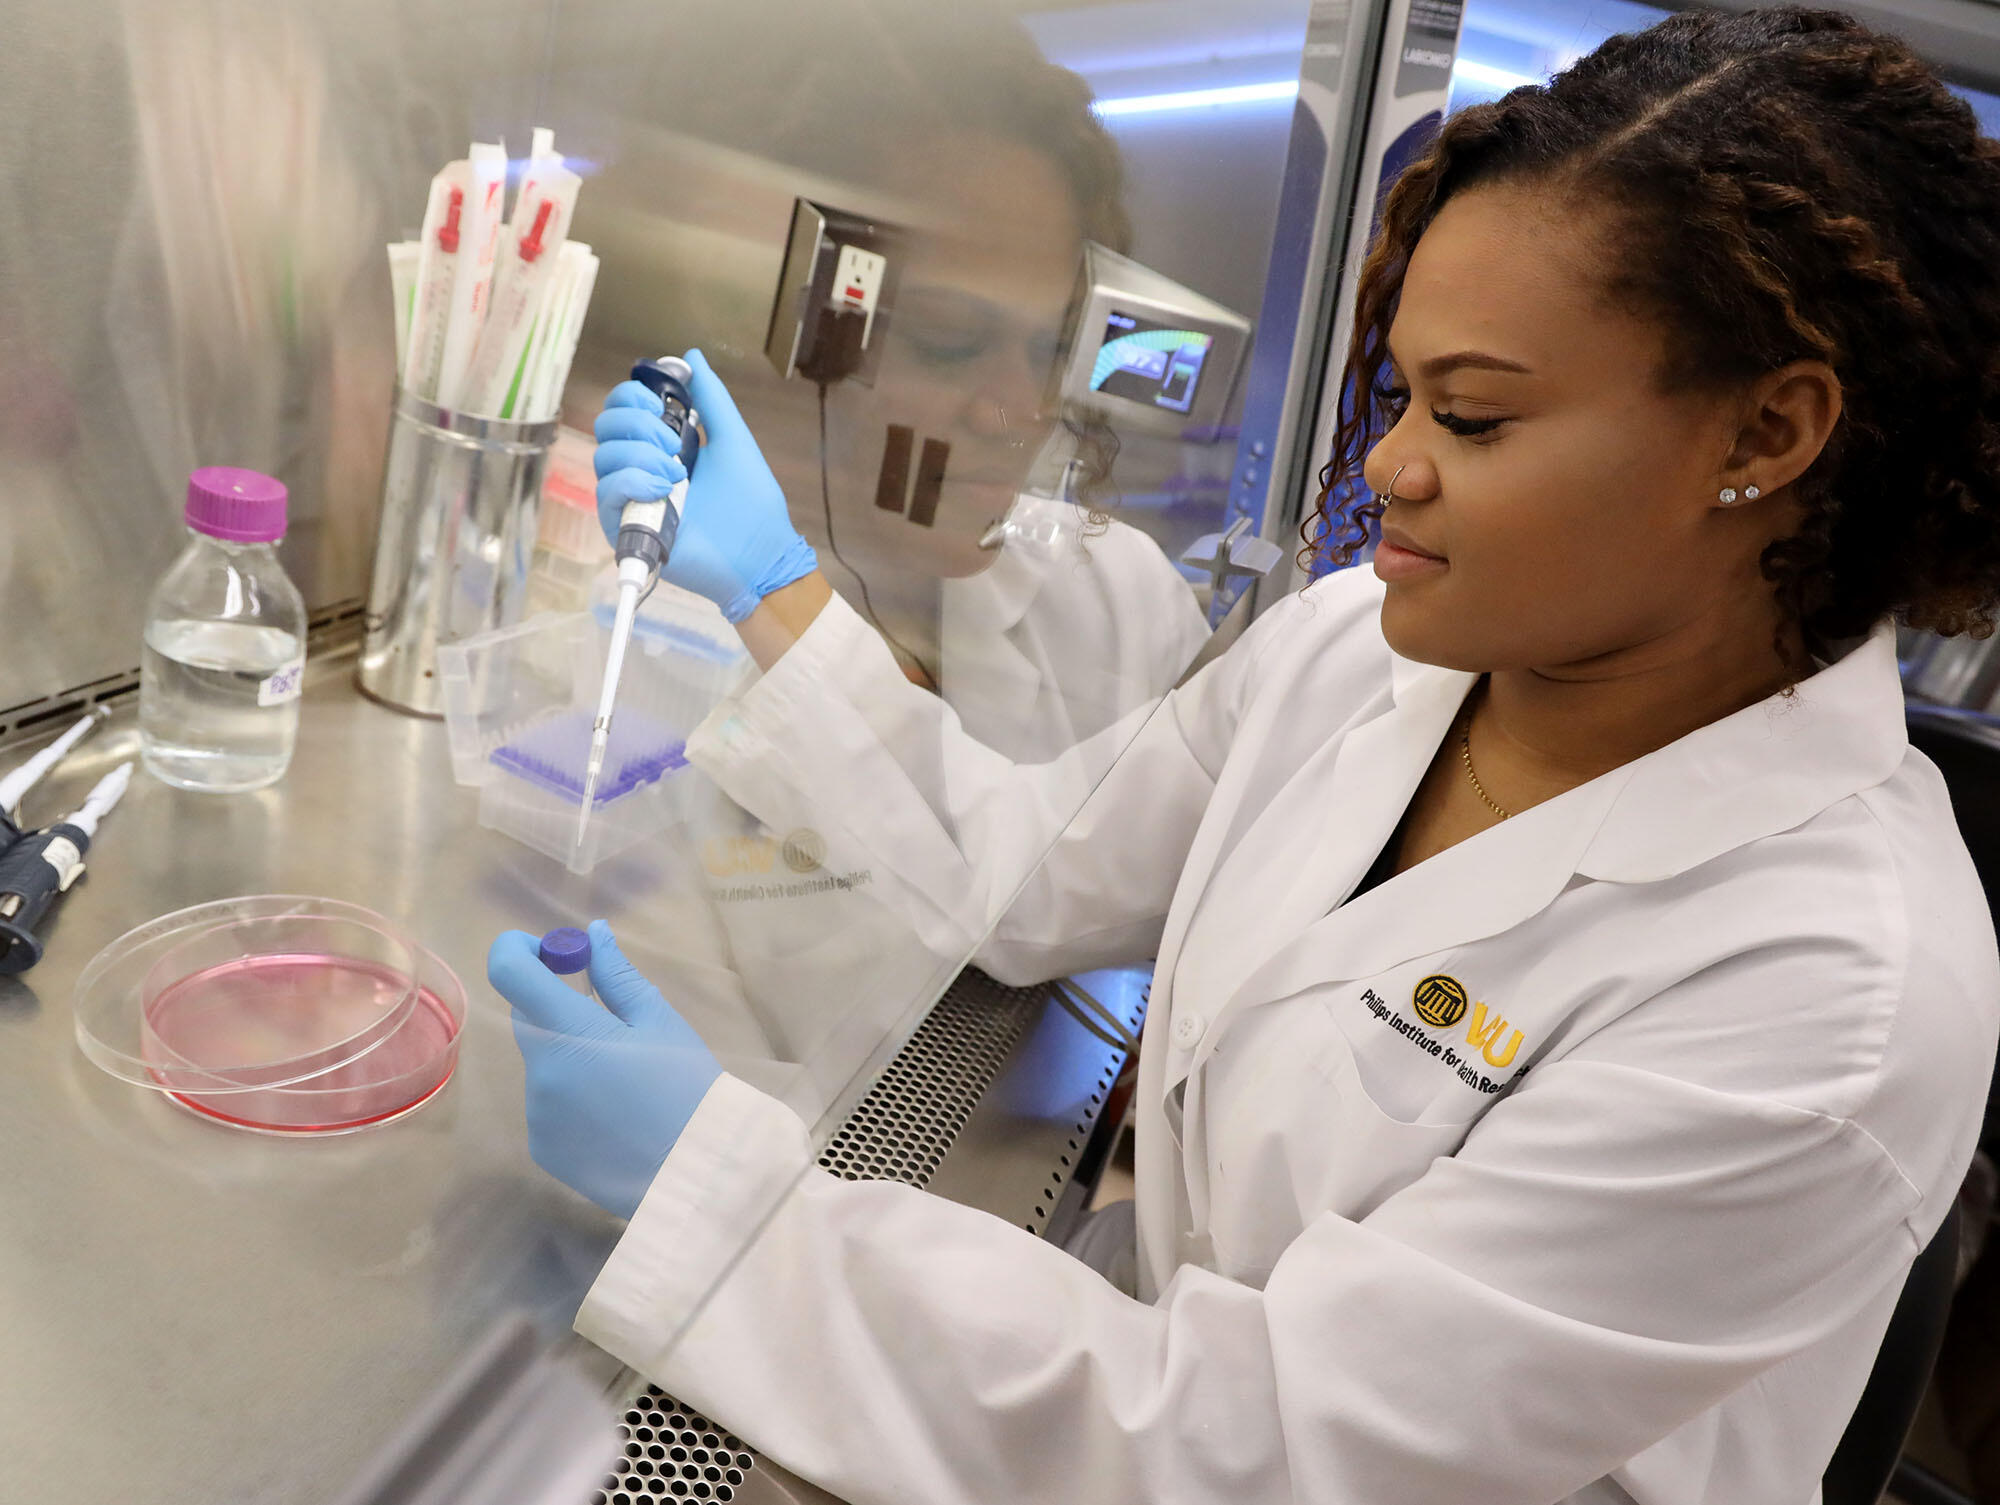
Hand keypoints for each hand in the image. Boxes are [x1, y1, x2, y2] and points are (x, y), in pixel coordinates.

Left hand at [488, 919, 722, 1219]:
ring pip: (543, 1063)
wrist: (696, 1171)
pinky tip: (615, 1116)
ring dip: (569, 1056)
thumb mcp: (660, 1022)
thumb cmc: (687, 1087)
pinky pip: (547, 1105)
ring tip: (624, 1081)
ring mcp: (536, 1113)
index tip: (555, 955)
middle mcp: (539, 1070)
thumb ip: (617, 976)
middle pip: (527, 1018)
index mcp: (568, 1030)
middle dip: (558, 1006)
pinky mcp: (542, 1147)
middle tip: (609, 1019)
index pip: (509, 971)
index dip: (520, 950)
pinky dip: (571, 1098)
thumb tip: (593, 934)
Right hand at [594, 349, 819, 621]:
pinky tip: (663, 488)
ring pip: (604, 455)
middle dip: (637, 424)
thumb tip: (690, 356)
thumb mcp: (733, 439)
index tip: (662, 406)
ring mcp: (631, 497)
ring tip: (676, 472)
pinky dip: (633, 480)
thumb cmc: (751, 502)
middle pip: (606, 426)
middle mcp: (640, 467)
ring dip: (640, 454)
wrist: (758, 554)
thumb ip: (712, 398)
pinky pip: (607, 490)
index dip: (632, 397)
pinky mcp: (625, 526)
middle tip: (673, 442)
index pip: (623, 409)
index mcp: (662, 445)